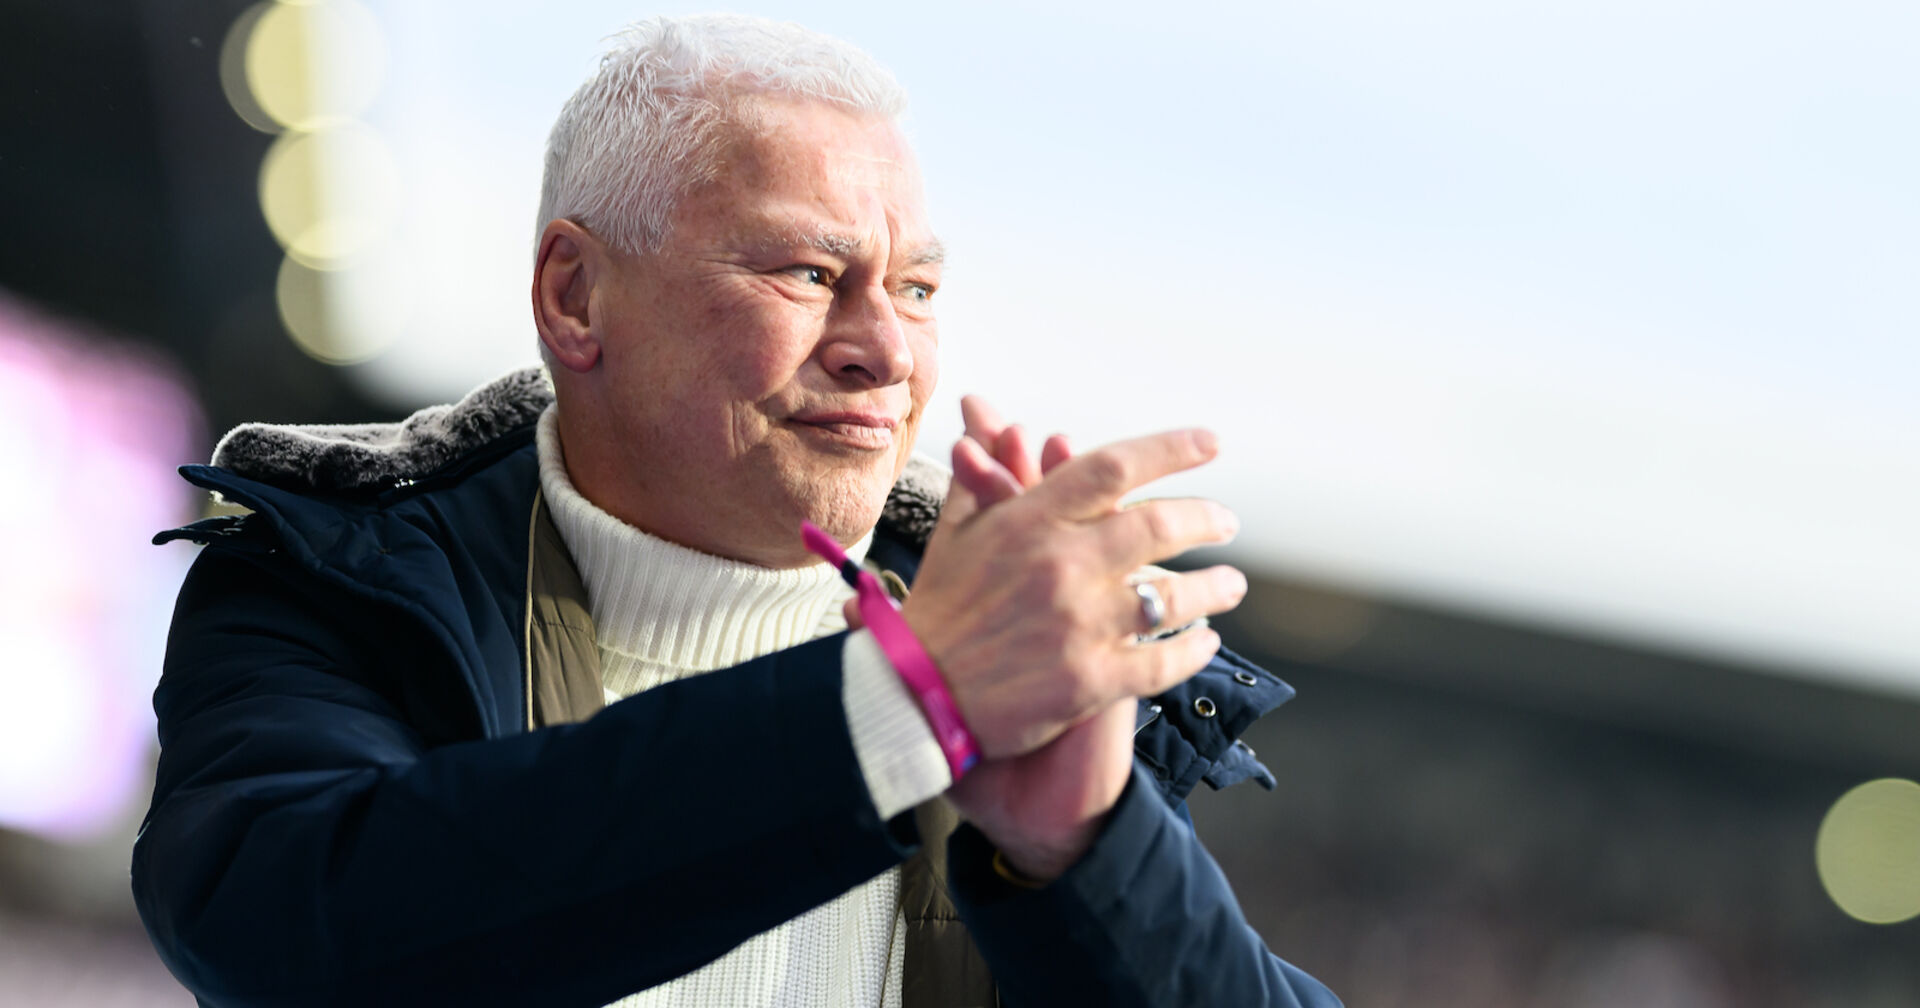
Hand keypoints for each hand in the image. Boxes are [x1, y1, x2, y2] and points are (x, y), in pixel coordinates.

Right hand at [912, 398, 1245, 878]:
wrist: (912, 696)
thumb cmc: (936, 611)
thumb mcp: (954, 532)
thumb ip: (984, 476)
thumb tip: (995, 422)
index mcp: (1030, 522)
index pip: (1113, 467)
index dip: (1171, 448)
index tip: (1212, 443)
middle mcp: (1060, 566)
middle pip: (1159, 526)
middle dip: (1206, 519)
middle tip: (1226, 521)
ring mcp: (1078, 625)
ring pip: (1172, 596)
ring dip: (1214, 587)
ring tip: (1231, 583)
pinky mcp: (1088, 682)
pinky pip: (1162, 662)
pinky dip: (1193, 649)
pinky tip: (1205, 641)